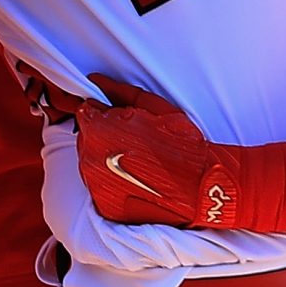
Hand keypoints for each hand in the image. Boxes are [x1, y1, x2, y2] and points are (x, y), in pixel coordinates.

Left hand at [75, 75, 236, 226]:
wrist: (200, 187)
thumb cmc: (181, 145)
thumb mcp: (154, 107)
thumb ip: (120, 92)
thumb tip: (96, 80)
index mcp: (99, 130)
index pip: (85, 114)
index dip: (103, 115)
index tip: (119, 121)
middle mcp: (91, 158)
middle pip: (86, 139)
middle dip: (104, 137)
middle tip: (135, 142)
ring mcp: (96, 185)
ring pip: (92, 164)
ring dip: (107, 160)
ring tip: (138, 162)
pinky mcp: (104, 206)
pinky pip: (100, 187)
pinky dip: (112, 183)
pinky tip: (136, 179)